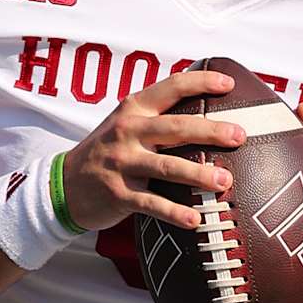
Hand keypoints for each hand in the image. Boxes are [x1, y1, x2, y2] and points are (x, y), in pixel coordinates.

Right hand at [59, 70, 245, 231]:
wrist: (64, 185)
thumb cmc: (108, 151)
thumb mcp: (126, 123)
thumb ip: (158, 115)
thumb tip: (209, 110)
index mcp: (133, 109)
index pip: (171, 87)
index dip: (201, 82)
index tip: (229, 84)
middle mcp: (128, 132)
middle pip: (176, 128)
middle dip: (211, 131)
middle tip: (239, 136)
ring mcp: (122, 163)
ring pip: (168, 167)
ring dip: (199, 175)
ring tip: (225, 182)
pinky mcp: (119, 194)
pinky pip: (152, 205)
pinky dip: (175, 213)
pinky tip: (195, 220)